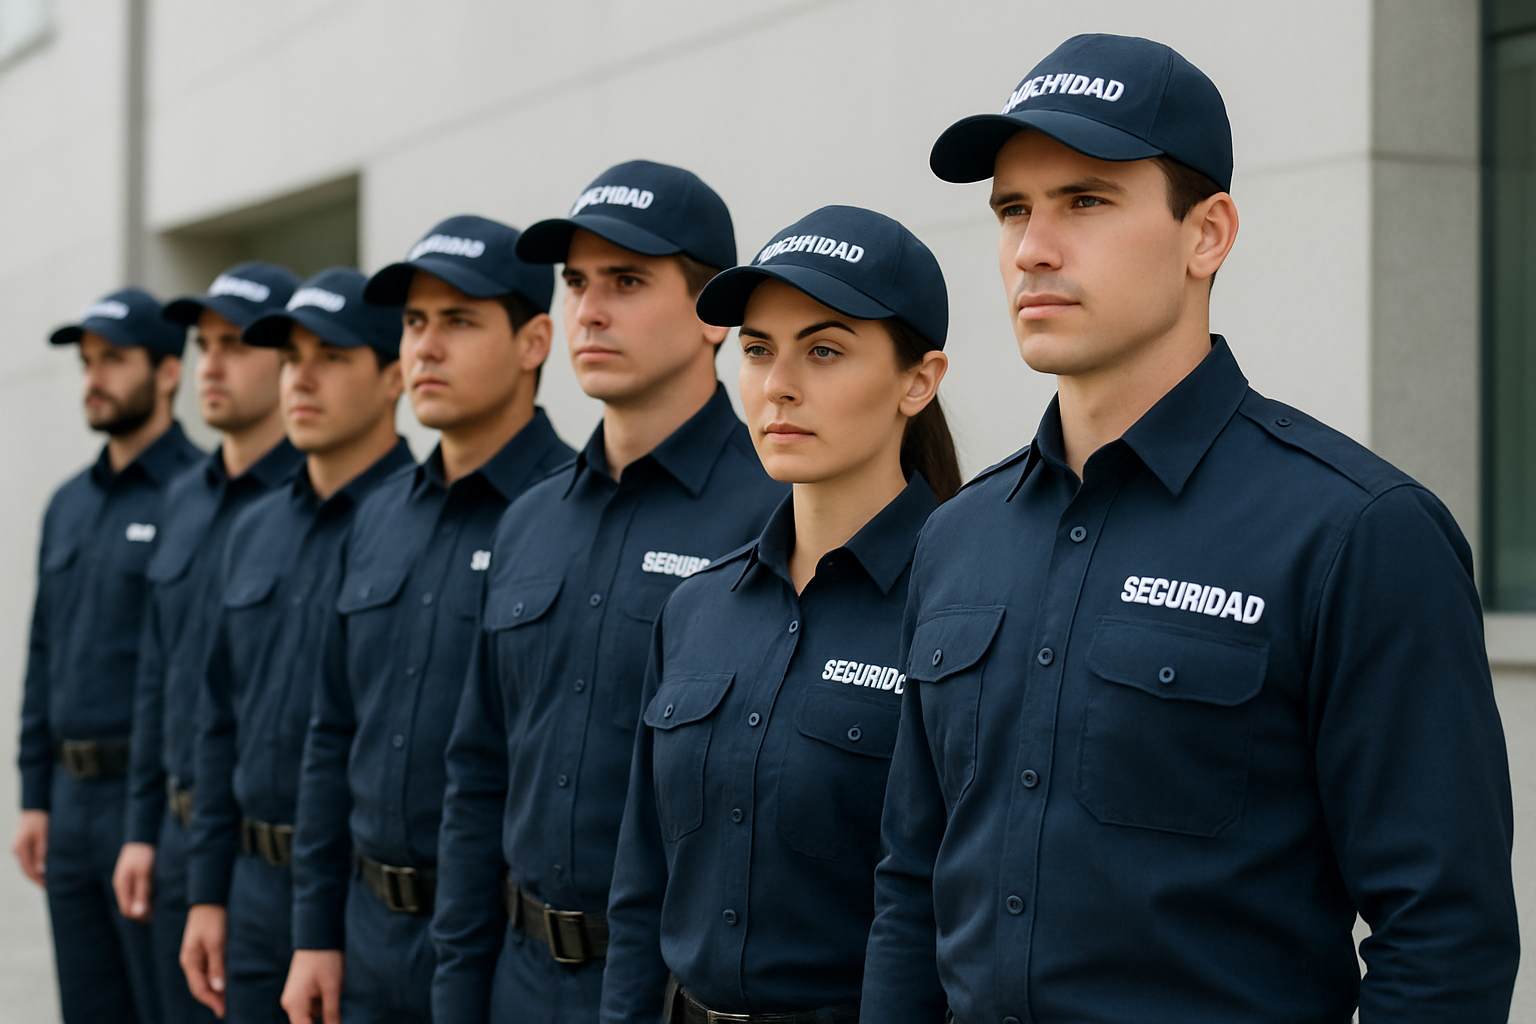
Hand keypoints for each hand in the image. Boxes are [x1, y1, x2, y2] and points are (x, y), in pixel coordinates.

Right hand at [12, 810, 47, 885]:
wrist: (35, 805)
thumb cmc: (40, 819)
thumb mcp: (43, 835)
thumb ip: (42, 852)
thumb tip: (41, 870)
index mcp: (20, 849)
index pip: (28, 871)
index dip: (38, 880)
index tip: (48, 887)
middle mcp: (17, 850)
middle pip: (27, 869)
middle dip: (37, 879)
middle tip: (50, 886)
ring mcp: (19, 847)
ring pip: (28, 864)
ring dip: (37, 872)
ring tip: (49, 879)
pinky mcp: (24, 843)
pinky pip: (29, 858)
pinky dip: (36, 864)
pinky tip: (45, 867)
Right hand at [113, 842, 155, 920]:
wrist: (143, 836)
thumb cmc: (144, 855)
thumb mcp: (144, 874)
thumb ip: (141, 893)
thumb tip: (138, 913)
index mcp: (122, 886)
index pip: (126, 910)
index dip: (139, 916)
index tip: (154, 917)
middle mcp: (122, 885)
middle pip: (129, 906)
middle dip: (141, 912)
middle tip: (158, 913)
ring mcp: (127, 880)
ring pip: (133, 899)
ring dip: (144, 904)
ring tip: (159, 905)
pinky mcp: (133, 876)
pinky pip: (137, 891)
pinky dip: (145, 896)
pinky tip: (157, 894)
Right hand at [181, 903, 227, 1017]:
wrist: (211, 897)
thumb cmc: (213, 918)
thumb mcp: (216, 942)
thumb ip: (217, 964)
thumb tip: (218, 988)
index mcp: (190, 961)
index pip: (199, 989)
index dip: (212, 1002)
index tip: (224, 1011)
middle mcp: (192, 960)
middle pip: (202, 986)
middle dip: (215, 999)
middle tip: (231, 1008)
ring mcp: (198, 954)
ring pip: (207, 978)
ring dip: (218, 989)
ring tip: (231, 998)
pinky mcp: (207, 948)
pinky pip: (211, 968)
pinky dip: (219, 977)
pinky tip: (229, 980)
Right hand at [281, 949, 343, 1023]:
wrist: (317, 934)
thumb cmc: (325, 960)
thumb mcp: (332, 987)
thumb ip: (332, 1013)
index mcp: (294, 1005)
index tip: (336, 1023)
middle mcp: (290, 1004)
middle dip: (324, 1021)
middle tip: (336, 1011)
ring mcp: (294, 998)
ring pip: (311, 1016)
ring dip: (325, 1013)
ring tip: (334, 994)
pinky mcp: (300, 993)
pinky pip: (312, 1006)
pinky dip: (323, 1005)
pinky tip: (333, 992)